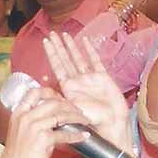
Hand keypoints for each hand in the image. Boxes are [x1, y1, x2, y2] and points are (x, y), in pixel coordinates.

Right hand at [0, 85, 94, 157]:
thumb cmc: (18, 157)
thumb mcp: (21, 133)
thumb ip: (32, 121)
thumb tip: (52, 116)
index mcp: (18, 113)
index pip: (34, 92)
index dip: (51, 93)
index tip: (62, 99)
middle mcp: (25, 117)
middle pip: (52, 102)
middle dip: (69, 105)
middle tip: (78, 111)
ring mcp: (34, 127)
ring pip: (61, 115)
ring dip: (76, 117)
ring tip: (84, 120)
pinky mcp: (43, 139)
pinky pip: (65, 134)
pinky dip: (76, 135)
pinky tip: (83, 136)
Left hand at [44, 32, 131, 149]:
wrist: (112, 124)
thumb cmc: (93, 120)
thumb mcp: (72, 109)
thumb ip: (59, 97)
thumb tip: (44, 83)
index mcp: (68, 88)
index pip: (57, 66)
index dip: (51, 54)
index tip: (45, 42)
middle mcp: (77, 81)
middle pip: (65, 60)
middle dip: (58, 46)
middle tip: (52, 33)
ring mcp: (90, 78)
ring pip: (78, 58)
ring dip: (71, 46)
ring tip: (65, 34)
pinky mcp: (103, 77)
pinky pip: (95, 61)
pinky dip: (90, 51)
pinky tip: (85, 42)